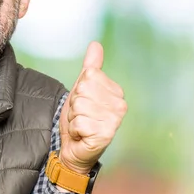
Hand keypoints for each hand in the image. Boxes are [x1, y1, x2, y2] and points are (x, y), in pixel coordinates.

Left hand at [59, 41, 126, 173]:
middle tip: (81, 117)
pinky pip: (78, 121)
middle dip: (74, 104)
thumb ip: (90, 68)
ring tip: (81, 126)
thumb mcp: (82, 90)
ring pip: (79, 105)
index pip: (88, 76)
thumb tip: (95, 44)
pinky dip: (74, 129)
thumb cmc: (80, 119)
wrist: (74, 149)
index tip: (84, 104)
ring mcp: (114, 121)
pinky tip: (81, 135)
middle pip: (83, 90)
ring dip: (73, 117)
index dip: (78, 90)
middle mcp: (120, 106)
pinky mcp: (105, 135)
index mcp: (116, 92)